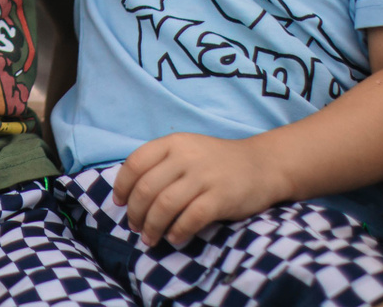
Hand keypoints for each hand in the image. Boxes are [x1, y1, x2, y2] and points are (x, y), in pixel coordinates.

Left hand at [113, 133, 287, 247]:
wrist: (262, 165)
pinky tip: (174, 238)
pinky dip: (178, 231)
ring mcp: (204, 176)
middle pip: (146, 188)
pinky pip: (191, 218)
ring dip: (152, 226)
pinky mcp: (221, 197)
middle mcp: (186, 157)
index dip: (122, 186)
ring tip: (150, 238)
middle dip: (136, 213)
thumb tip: (129, 194)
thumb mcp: (186, 150)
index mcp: (173, 143)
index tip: (120, 203)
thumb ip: (161, 164)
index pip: (135, 163)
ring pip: (165, 205)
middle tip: (135, 227)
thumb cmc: (216, 162)